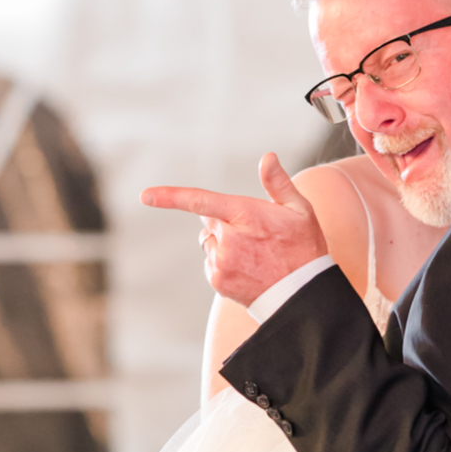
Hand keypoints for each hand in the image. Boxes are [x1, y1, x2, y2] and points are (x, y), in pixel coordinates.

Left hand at [142, 152, 326, 305]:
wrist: (303, 294)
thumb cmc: (304, 248)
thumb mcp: (299, 210)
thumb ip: (278, 183)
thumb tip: (267, 157)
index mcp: (245, 215)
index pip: (200, 201)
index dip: (170, 197)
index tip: (145, 196)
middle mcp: (229, 238)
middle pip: (208, 220)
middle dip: (223, 222)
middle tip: (253, 233)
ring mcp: (222, 261)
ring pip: (208, 242)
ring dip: (222, 244)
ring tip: (253, 254)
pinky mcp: (218, 280)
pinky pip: (210, 263)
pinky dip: (223, 263)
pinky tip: (247, 268)